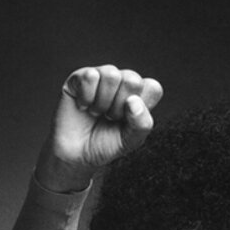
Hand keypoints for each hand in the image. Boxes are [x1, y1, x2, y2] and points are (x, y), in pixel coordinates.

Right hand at [37, 64, 162, 191]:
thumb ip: (141, 124)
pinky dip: (86, 97)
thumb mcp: (130, 141)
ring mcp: (102, 77)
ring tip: (96, 112)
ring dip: (102, 102)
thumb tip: (133, 101)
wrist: (76, 155)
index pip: (153, 88)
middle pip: (132, 79)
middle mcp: (122, 82)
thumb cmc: (104, 145)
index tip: (126, 122)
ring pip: (111, 74)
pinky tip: (83, 106)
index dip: (140, 108)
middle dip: (119, 106)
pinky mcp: (80, 77)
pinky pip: (90, 76)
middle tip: (109, 117)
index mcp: (139, 95)